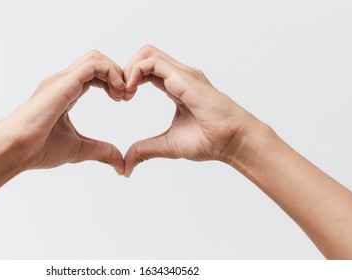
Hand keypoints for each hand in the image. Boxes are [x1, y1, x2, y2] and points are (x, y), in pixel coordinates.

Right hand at [0, 50, 125, 173]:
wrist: (16, 150)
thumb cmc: (38, 149)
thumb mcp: (79, 149)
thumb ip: (101, 151)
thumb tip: (120, 163)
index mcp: (66, 92)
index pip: (95, 74)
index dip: (113, 82)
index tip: (123, 100)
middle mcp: (64, 82)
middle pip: (97, 61)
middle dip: (117, 73)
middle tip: (126, 96)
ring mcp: (62, 80)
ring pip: (96, 58)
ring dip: (115, 72)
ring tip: (122, 94)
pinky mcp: (63, 82)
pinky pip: (94, 65)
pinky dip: (110, 73)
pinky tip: (116, 93)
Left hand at [122, 45, 256, 176]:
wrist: (231, 141)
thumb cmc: (209, 141)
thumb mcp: (167, 145)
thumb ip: (145, 150)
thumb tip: (126, 165)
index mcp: (175, 87)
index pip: (146, 70)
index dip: (129, 80)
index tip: (122, 99)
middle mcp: (178, 76)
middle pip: (144, 56)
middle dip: (125, 71)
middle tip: (120, 94)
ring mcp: (182, 74)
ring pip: (147, 52)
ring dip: (129, 69)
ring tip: (125, 92)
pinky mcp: (183, 77)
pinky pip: (152, 61)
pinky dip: (135, 71)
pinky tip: (132, 90)